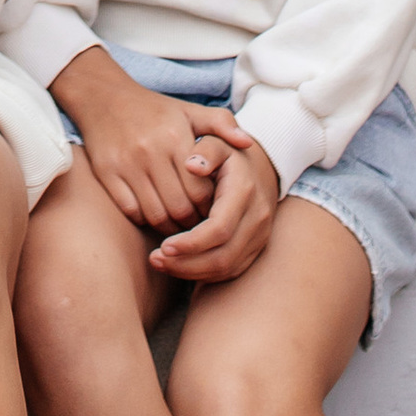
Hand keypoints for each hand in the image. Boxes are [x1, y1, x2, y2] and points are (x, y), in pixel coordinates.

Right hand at [48, 46, 231, 234]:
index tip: (213, 211)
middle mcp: (151, 151)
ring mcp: (127, 164)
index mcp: (175, 137)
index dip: (210, 208)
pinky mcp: (107, 174)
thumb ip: (221, 124)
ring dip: (171, 228)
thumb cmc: (154, 109)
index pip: (200, 190)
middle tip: (199, 226)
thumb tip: (247, 144)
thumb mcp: (189, 110)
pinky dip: (146, 220)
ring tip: (180, 226)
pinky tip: (154, 215)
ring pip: (156, 215)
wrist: (104, 96)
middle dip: (193, 224)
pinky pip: (132, 212)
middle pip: (180, 208)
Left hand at [148, 124, 280, 283]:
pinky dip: (204, 273)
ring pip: (226, 268)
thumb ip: (205, 150)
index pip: (219, 228)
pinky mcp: (255, 249)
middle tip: (154, 259)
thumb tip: (190, 165)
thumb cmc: (228, 153)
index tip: (163, 245)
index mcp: (244, 192)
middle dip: (187, 263)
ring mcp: (259, 237)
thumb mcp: (217, 142)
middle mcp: (256, 219)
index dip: (191, 242)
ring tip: (160, 263)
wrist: (261, 167)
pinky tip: (179, 265)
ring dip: (192, 271)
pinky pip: (230, 270)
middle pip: (223, 255)